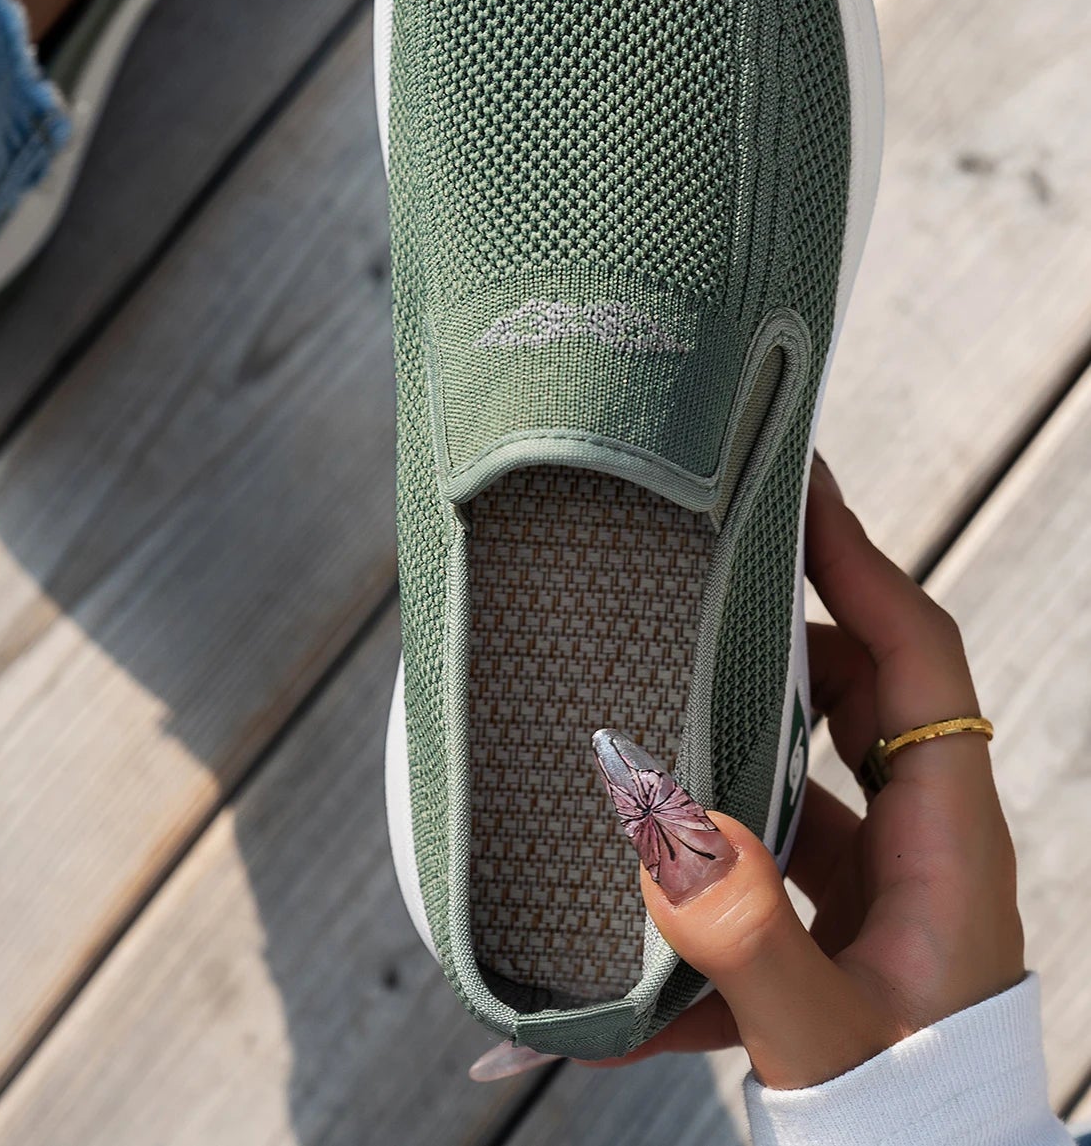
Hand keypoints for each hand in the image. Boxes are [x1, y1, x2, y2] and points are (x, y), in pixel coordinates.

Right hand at [596, 455, 1025, 1089]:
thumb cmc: (907, 1140)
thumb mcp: (826, 1043)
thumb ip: (746, 939)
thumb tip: (663, 833)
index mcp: (952, 847)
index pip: (915, 656)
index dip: (858, 559)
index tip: (795, 482)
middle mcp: (926, 853)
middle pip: (851, 693)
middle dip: (766, 640)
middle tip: (686, 583)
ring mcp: (883, 897)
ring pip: (799, 776)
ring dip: (717, 760)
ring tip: (633, 734)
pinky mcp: (837, 940)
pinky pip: (758, 878)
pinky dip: (694, 893)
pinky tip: (609, 961)